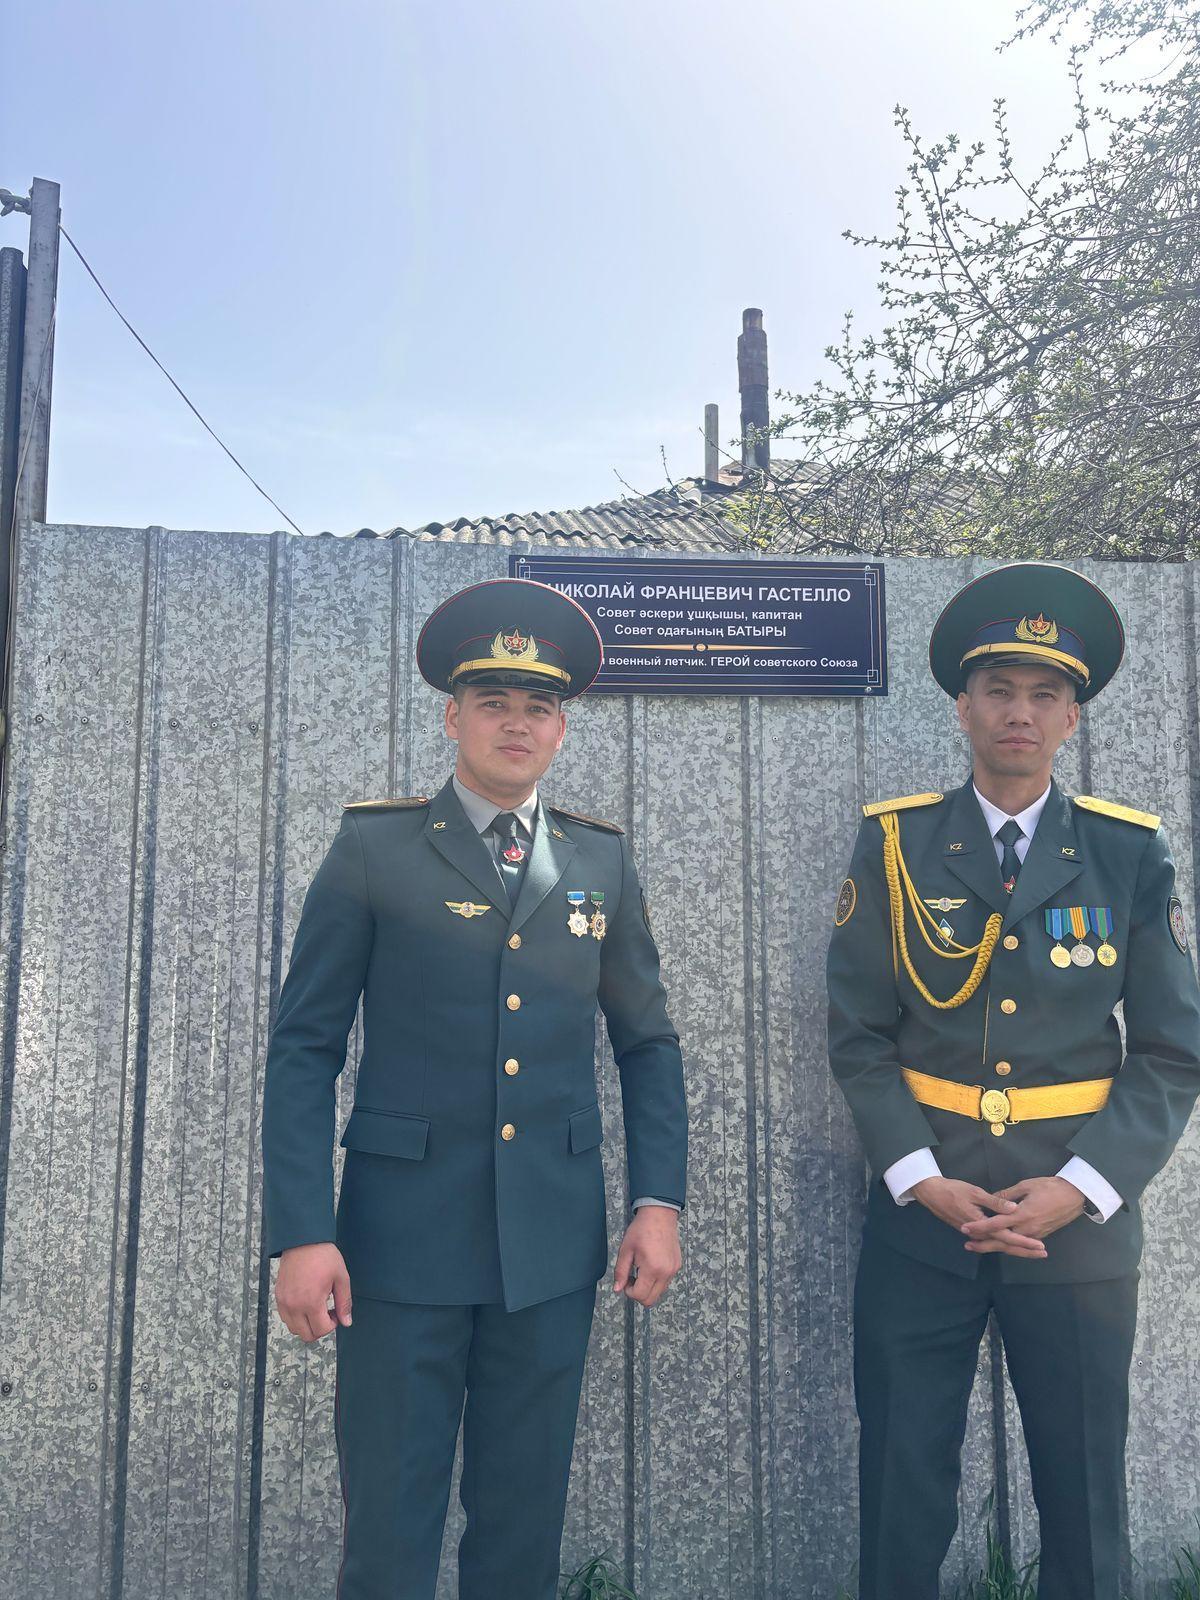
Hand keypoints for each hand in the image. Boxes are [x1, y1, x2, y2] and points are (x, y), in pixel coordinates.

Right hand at [275, 1242, 352, 1341]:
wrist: (303, 1240)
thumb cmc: (323, 1256)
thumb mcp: (341, 1278)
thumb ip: (344, 1303)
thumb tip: (347, 1322)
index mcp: (311, 1302)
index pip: (321, 1330)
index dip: (332, 1325)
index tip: (336, 1313)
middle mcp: (294, 1305)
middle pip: (306, 1335)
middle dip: (319, 1329)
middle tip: (327, 1313)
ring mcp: (284, 1302)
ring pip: (294, 1329)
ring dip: (306, 1325)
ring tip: (316, 1308)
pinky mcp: (278, 1296)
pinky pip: (285, 1318)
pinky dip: (295, 1317)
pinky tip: (305, 1303)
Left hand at [612, 1207, 681, 1307]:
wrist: (659, 1214)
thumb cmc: (642, 1229)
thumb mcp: (626, 1250)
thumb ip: (620, 1272)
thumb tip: (617, 1289)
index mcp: (652, 1268)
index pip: (640, 1295)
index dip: (629, 1292)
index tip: (626, 1281)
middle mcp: (666, 1272)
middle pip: (651, 1300)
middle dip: (638, 1293)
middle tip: (632, 1278)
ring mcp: (673, 1270)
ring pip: (659, 1293)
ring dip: (647, 1288)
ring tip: (641, 1271)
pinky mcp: (676, 1266)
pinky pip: (665, 1283)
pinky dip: (656, 1281)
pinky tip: (650, 1266)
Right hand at [912, 1176, 1046, 1260]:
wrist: (931, 1193)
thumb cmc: (952, 1190)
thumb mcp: (974, 1192)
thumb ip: (995, 1202)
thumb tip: (1014, 1208)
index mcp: (981, 1224)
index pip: (1007, 1237)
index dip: (1024, 1242)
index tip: (1040, 1246)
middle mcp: (979, 1233)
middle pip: (1005, 1246)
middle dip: (1025, 1251)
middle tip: (1043, 1253)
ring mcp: (975, 1233)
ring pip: (998, 1245)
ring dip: (1016, 1248)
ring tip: (1033, 1250)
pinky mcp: (972, 1230)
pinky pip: (992, 1240)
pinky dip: (1005, 1243)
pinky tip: (1014, 1242)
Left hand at [961, 1177, 1084, 1255]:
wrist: (1075, 1196)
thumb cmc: (1050, 1187)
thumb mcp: (1026, 1185)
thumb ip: (1007, 1195)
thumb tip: (992, 1199)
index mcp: (1023, 1214)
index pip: (996, 1223)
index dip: (980, 1227)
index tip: (966, 1228)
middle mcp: (1028, 1228)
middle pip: (1002, 1241)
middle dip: (984, 1244)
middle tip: (967, 1245)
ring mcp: (1035, 1234)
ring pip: (1011, 1245)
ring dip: (995, 1246)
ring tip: (978, 1247)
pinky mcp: (1041, 1235)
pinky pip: (1021, 1244)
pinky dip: (1008, 1246)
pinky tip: (999, 1245)